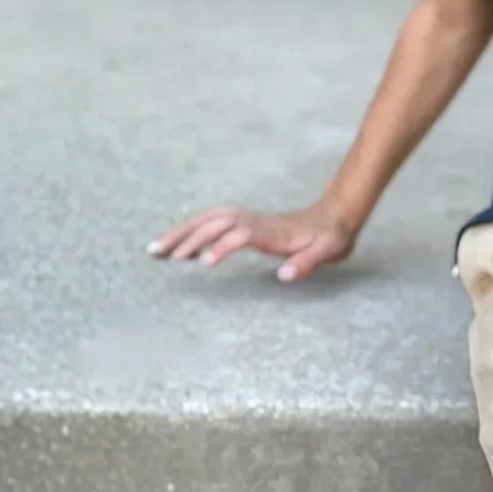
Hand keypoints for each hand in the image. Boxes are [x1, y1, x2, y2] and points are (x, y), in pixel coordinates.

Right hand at [147, 197, 358, 283]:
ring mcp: (248, 219)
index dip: (221, 246)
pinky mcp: (245, 222)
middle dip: (185, 236)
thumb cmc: (330, 237)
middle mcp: (254, 221)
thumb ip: (307, 263)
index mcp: (271, 230)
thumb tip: (284, 275)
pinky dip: (191, 229)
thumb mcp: (327, 251)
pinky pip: (212, 222)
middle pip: (213, 222)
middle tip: (160, 255)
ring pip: (207, 219)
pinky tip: (177, 244)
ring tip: (156, 249)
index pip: (239, 235)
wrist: (336, 216)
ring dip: (181, 231)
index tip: (203, 263)